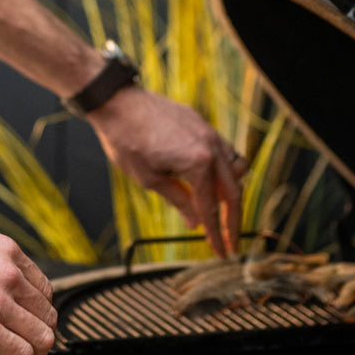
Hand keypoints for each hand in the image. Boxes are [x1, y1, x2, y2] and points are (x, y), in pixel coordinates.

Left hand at [86, 85, 243, 255]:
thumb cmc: (127, 140)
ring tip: (220, 210)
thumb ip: (178, 201)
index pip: (212, 208)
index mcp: (199, 164)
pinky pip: (225, 151)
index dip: (216, 234)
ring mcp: (209, 133)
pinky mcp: (202, 124)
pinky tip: (211, 180)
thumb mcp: (149, 180)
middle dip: (233, 220)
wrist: (117, 103)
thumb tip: (195, 222)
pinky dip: (225, 169)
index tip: (221, 252)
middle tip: (230, 242)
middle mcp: (211, 147)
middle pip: (234, 191)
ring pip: (237, 168)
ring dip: (232, 191)